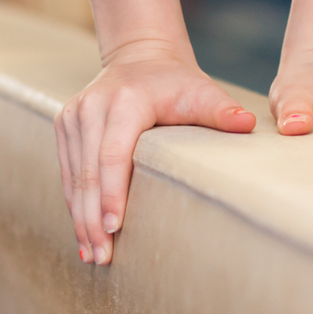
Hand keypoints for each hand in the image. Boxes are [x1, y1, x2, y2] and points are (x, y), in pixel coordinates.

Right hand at [58, 40, 255, 264]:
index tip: (114, 228)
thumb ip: (221, 110)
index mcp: (124, 102)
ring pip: (74, 177)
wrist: (140, 56)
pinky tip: (82, 231)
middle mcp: (91, 107)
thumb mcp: (201, 92)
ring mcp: (73, 116)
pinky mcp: (65, 125)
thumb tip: (247, 124)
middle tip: (101, 256)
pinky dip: (74, 203)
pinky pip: (68, 171)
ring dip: (80, 217)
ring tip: (91, 254)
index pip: (113, 155)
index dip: (112, 194)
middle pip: (89, 173)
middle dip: (93, 218)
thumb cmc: (176, 82)